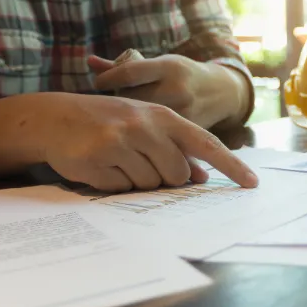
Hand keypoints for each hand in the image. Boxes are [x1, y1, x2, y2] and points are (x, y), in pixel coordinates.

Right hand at [26, 93, 258, 191]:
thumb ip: (175, 147)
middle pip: (178, 174)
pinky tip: (101, 165)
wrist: (54, 117)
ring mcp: (120, 143)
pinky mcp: (97, 160)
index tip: (252, 184)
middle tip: (141, 162)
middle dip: (165, 178)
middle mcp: (145, 127)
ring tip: (118, 160)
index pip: (207, 144)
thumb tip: (200, 177)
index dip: (231, 166)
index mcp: (163, 116)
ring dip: (137, 181)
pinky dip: (114, 184)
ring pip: (150, 184)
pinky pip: (121, 189)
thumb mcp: (145, 125)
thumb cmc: (108, 123)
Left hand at [89, 54, 248, 129]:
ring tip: (124, 121)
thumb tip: (89, 61)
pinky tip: (138, 137)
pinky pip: (160, 138)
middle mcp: (178, 88)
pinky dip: (146, 139)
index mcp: (168, 67)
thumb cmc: (182, 75)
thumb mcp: (159, 64)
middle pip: (133, 101)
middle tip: (110, 106)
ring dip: (130, 126)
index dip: (108, 79)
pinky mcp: (189, 131)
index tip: (99, 83)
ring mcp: (185, 111)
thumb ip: (124, 66)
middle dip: (118, 105)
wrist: (222, 92)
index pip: (129, 72)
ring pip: (145, 124)